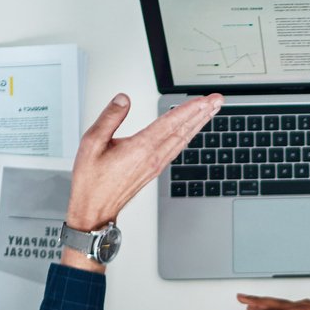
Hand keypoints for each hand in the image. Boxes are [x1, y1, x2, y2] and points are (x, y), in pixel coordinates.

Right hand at [65, 92, 222, 230]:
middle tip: (218, 100)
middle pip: (183, 130)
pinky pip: (176, 149)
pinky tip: (191, 131)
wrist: (94, 210)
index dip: (189, 109)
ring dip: (198, 123)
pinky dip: (187, 136)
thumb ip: (109, 118)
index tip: (204, 99)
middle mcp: (153, 157)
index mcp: (140, 148)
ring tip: (210, 110)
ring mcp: (156, 165)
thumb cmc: (91, 180)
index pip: (170, 123)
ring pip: (182, 139)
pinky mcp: (154, 170)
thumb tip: (123, 99)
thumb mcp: (91, 143)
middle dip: (202, 113)